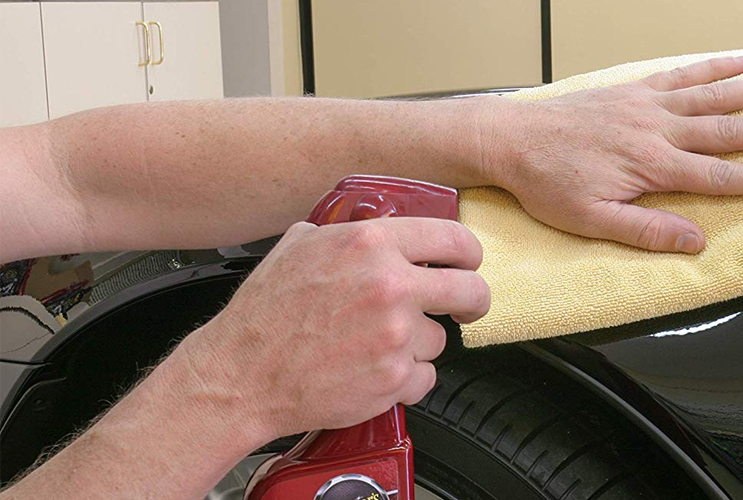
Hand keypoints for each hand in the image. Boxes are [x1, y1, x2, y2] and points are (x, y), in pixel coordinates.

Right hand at [173, 218, 488, 437]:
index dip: (469, 254)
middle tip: (462, 308)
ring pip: (439, 340)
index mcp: (371, 244)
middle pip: (472, 290)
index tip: (468, 265)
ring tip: (374, 346)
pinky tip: (372, 372)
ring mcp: (395, 336)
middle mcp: (390, 286)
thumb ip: (348, 234)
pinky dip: (404, 380)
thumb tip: (379, 230)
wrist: (241, 375)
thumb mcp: (300, 246)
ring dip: (416, 345)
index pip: (455, 239)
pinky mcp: (393, 379)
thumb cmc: (265, 314)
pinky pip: (423, 378)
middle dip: (471, 301)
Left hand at [483, 56, 742, 253]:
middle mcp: (657, 130)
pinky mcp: (634, 91)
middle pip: (728, 129)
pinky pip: (680, 76)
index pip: (719, 174)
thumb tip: (694, 241)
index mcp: (651, 166)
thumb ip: (645, 229)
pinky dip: (712, 68)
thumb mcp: (591, 221)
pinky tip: (739, 61)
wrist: (512, 141)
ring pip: (712, 96)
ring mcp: (647, 106)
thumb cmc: (548, 184)